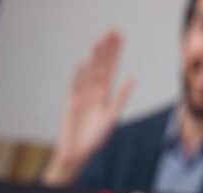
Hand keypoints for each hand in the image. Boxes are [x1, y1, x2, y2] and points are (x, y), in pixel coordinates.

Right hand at [42, 30, 134, 185]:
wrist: (78, 151)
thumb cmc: (95, 137)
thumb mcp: (112, 116)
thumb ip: (121, 96)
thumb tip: (133, 77)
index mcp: (104, 93)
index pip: (110, 68)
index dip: (114, 53)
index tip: (119, 36)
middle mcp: (93, 91)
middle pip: (100, 66)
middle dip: (106, 49)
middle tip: (111, 30)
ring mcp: (81, 95)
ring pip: (89, 72)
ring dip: (94, 57)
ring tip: (98, 41)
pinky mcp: (70, 102)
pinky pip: (75, 86)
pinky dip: (78, 75)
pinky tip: (83, 62)